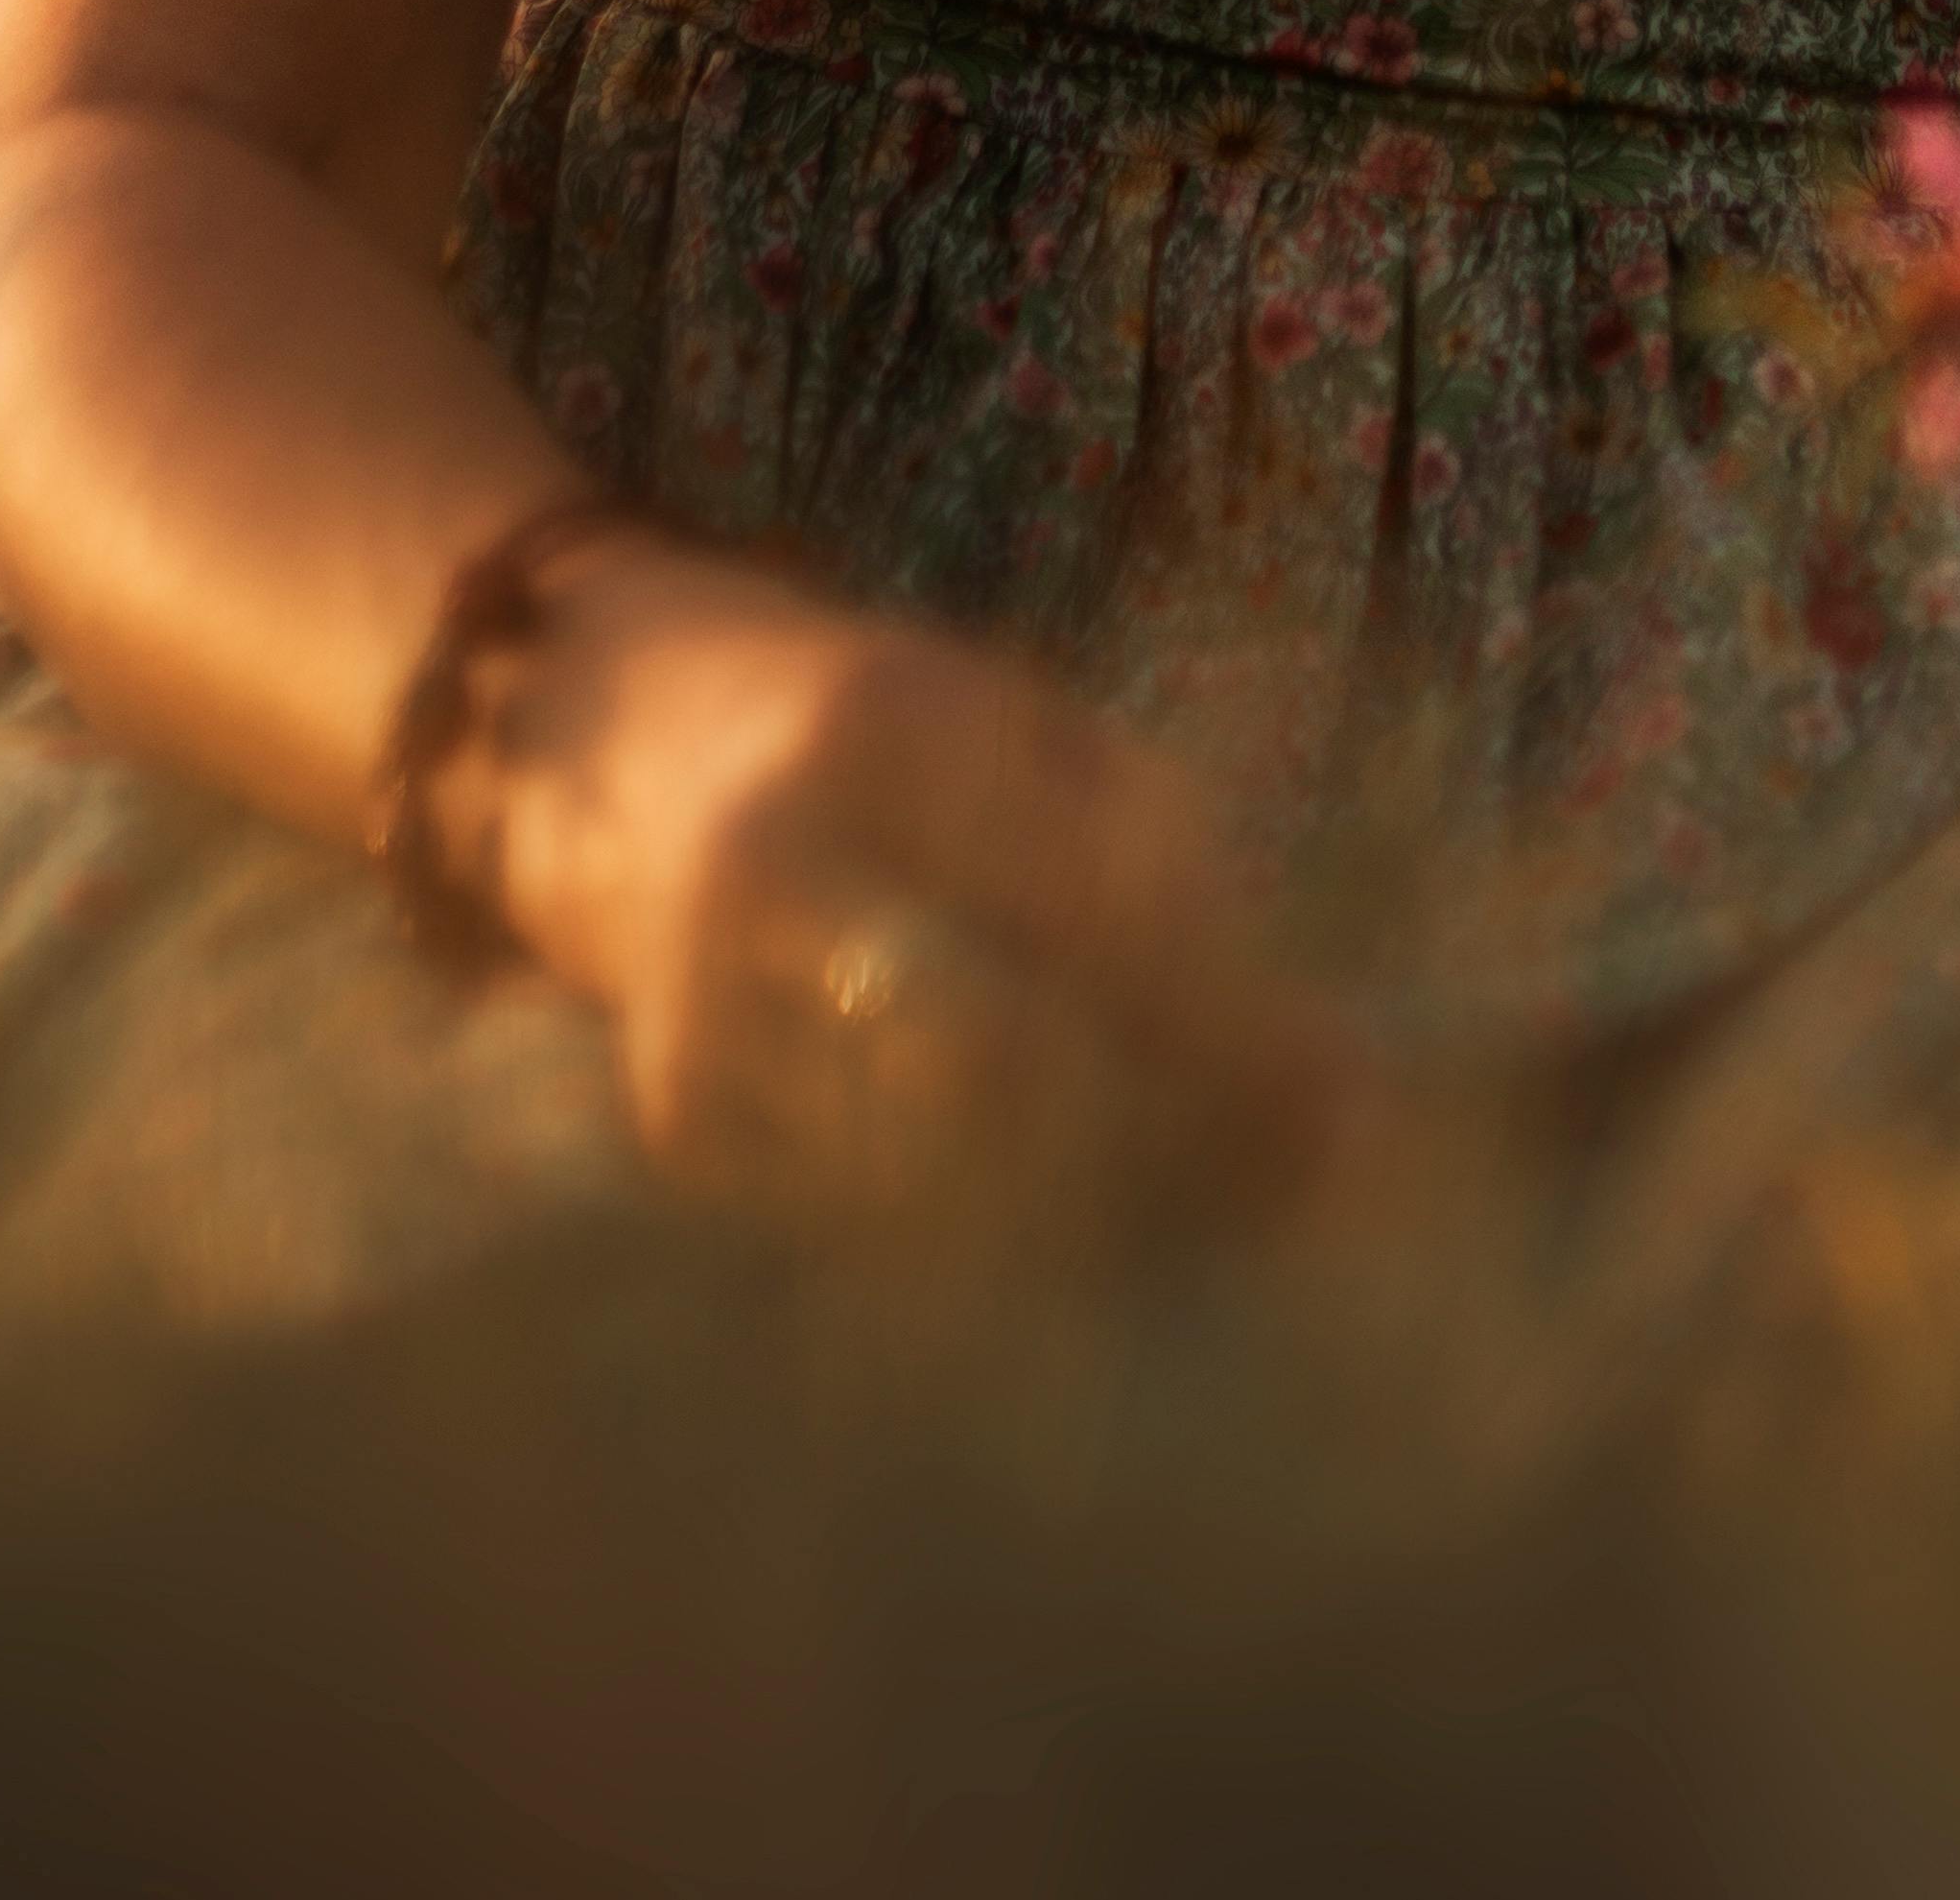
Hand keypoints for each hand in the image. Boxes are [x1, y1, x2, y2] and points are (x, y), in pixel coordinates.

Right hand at [455, 527, 1360, 1223]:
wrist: (604, 741)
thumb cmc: (873, 727)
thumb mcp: (1018, 725)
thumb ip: (1156, 854)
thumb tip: (1311, 1058)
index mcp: (885, 726)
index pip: (1092, 908)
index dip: (1232, 1024)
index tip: (1355, 1111)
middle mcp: (775, 862)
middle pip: (1013, 1062)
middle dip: (1170, 1139)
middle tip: (1295, 1194)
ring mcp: (705, 999)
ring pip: (944, 1171)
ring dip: (1099, 1210)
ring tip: (1197, 1203)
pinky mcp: (678, 1117)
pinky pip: (872, 1217)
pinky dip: (987, 1233)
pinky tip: (1056, 1210)